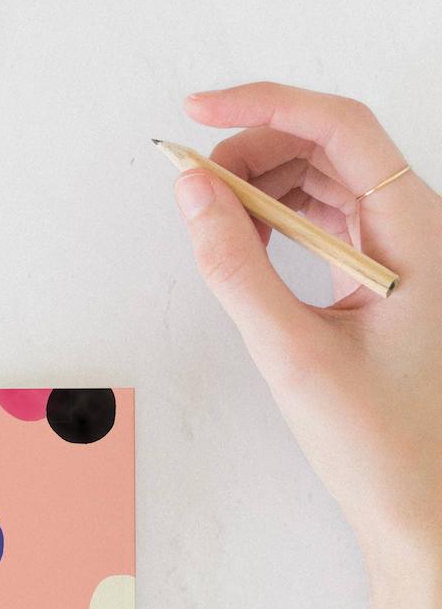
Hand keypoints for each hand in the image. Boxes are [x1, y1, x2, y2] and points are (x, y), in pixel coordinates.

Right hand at [172, 82, 441, 560]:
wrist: (419, 503)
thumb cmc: (379, 439)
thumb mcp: (291, 350)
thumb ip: (235, 265)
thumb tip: (192, 192)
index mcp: (418, 233)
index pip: (342, 128)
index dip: (266, 104)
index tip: (198, 112)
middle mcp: (416, 229)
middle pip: (328, 146)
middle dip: (252, 151)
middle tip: (190, 186)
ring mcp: (400, 250)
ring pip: (322, 179)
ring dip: (260, 186)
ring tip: (211, 220)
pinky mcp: (377, 274)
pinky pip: (322, 219)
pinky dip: (275, 220)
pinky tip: (243, 244)